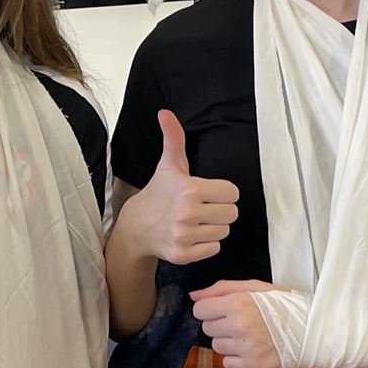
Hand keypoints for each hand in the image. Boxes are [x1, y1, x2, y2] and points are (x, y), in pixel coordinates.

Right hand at [120, 111, 238, 264]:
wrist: (135, 227)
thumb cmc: (158, 193)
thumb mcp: (168, 165)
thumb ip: (174, 138)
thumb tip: (166, 112)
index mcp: (189, 189)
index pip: (232, 193)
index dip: (222, 192)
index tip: (207, 193)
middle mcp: (187, 214)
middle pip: (232, 213)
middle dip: (220, 210)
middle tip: (202, 208)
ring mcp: (185, 236)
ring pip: (224, 231)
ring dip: (214, 227)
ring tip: (195, 221)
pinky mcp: (183, 255)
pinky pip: (214, 248)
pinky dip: (206, 244)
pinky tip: (191, 235)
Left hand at [190, 280, 283, 367]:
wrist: (313, 328)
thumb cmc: (283, 304)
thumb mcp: (255, 287)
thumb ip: (221, 289)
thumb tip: (193, 296)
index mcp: (239, 303)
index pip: (200, 310)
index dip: (211, 309)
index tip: (225, 309)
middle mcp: (240, 326)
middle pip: (207, 329)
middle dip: (220, 324)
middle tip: (243, 322)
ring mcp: (246, 348)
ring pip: (216, 347)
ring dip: (229, 341)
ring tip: (250, 335)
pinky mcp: (253, 367)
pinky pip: (227, 363)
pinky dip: (237, 358)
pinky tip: (253, 349)